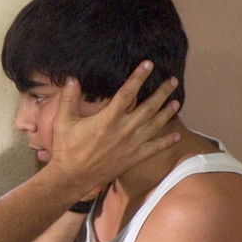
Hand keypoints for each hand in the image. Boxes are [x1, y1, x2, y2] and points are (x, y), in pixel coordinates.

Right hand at [49, 61, 180, 195]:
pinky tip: (177, 135)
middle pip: (148, 108)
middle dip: (162, 93)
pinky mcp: (133, 158)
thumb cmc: (67, 149)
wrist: (73, 176)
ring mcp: (131, 145)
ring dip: (167, 113)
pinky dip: (167, 141)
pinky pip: (154, 148)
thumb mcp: (63, 121)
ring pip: (155, 126)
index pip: (127, 94)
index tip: (148, 65)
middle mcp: (123, 131)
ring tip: (176, 102)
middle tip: (172, 81)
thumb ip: (68, 99)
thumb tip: (72, 79)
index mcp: (107, 120)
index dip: (138, 78)